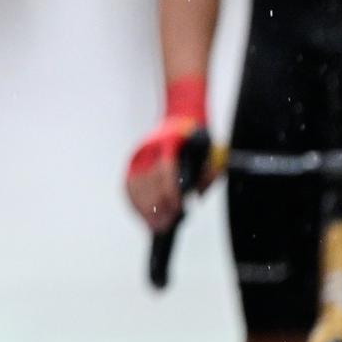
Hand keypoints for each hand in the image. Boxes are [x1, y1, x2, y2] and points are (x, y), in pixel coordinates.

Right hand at [124, 76, 211, 232]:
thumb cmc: (199, 138)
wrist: (182, 115)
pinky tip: (140, 214)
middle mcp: (151, 148)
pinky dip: (133, 201)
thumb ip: (207, 176)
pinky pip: (129, 184)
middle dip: (157, 207)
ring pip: (136, 185)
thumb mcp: (212, 153)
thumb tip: (195, 197)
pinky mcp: (134, 160)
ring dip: (144, 208)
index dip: (170, 193)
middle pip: (149, 182)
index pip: (166, 171)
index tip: (178, 210)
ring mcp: (140, 154)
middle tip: (165, 225)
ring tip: (154, 225)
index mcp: (171, 143)